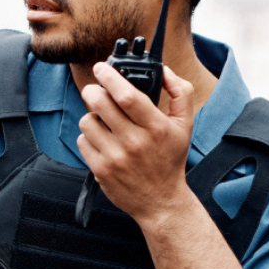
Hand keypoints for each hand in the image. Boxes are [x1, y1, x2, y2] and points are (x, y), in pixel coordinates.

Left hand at [76, 63, 196, 225]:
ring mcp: (115, 157)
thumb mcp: (185, 125)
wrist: (161, 201)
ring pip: (87, 121)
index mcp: (156, 128)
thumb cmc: (170, 159)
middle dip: (92, 90)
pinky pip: (83, 141)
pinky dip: (89, 137)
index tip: (101, 67)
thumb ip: (180, 93)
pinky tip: (102, 141)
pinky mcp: (100, 170)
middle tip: (95, 90)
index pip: (127, 95)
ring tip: (104, 122)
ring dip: (92, 116)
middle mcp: (134, 142)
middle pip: (100, 104)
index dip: (110, 77)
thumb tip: (164, 70)